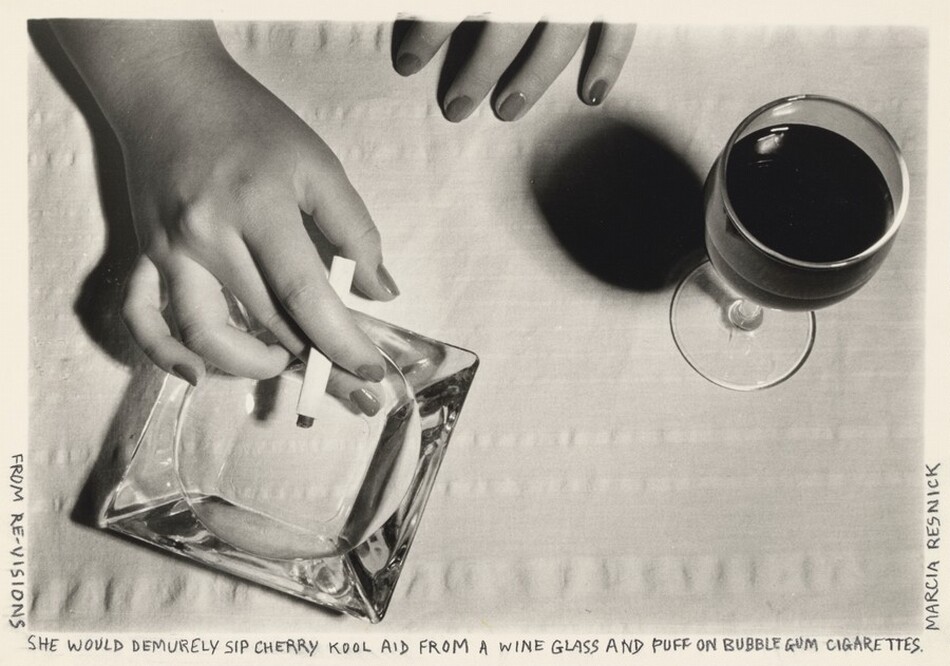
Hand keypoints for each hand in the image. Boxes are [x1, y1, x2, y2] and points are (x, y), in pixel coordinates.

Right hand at [52, 21, 398, 399]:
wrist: (169, 87)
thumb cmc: (253, 124)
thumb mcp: (318, 164)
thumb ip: (354, 229)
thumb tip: (380, 292)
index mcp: (260, 207)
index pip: (305, 294)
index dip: (342, 341)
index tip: (372, 372)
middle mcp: (208, 235)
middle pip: (264, 321)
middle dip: (316, 366)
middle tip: (352, 394)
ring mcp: (169, 249)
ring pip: (202, 332)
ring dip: (249, 365)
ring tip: (288, 366)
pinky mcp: (144, 253)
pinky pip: (140, 316)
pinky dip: (164, 353)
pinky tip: (198, 374)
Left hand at [393, 20, 635, 121]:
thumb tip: (406, 2)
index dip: (429, 27)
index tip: (407, 63)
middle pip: (506, 22)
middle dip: (477, 69)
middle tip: (454, 108)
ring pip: (560, 33)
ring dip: (532, 76)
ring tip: (505, 110)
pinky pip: (621, 27)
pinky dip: (609, 60)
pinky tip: (590, 95)